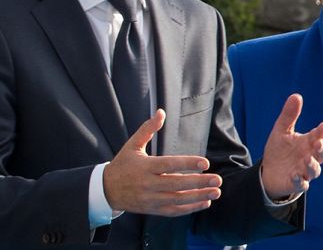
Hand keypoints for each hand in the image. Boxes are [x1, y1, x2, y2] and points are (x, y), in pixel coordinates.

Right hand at [103, 109, 222, 215]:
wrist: (105, 190)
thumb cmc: (122, 165)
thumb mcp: (132, 145)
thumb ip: (148, 129)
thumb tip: (161, 112)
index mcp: (145, 167)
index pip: (169, 165)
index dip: (188, 164)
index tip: (205, 163)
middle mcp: (148, 184)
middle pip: (177, 184)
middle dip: (199, 182)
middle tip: (217, 180)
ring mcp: (150, 199)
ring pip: (177, 200)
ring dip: (198, 196)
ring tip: (216, 191)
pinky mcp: (152, 210)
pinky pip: (173, 211)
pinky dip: (190, 209)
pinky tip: (205, 202)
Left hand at [260, 94, 322, 199]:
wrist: (269, 171)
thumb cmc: (280, 150)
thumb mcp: (281, 131)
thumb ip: (290, 116)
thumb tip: (296, 95)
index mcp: (308, 143)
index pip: (320, 136)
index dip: (322, 132)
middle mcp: (310, 157)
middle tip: (318, 143)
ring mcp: (304, 171)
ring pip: (315, 170)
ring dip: (313, 165)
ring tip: (306, 159)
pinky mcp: (296, 183)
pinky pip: (302, 184)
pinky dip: (300, 180)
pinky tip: (294, 175)